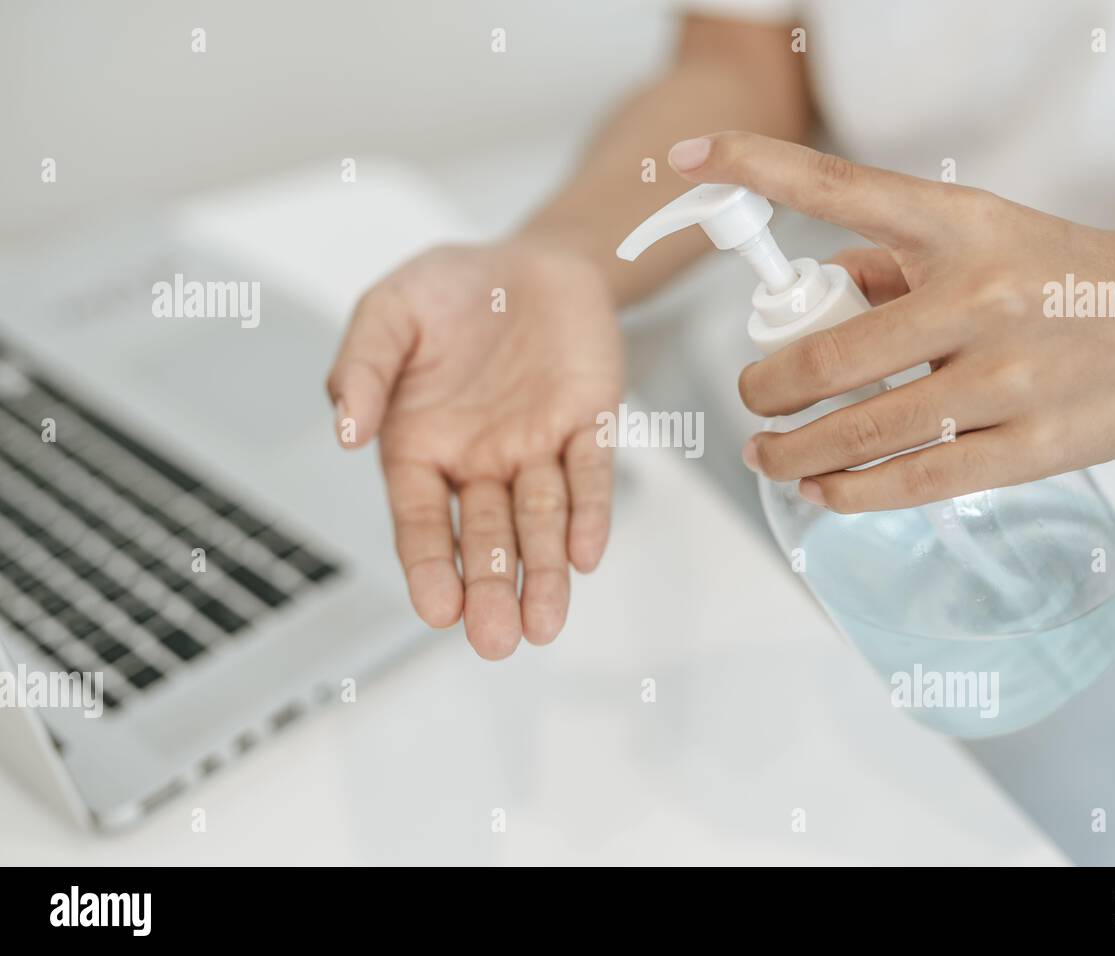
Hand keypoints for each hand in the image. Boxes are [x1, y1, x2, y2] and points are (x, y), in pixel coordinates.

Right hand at [326, 240, 623, 658]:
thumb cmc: (451, 290)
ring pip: (540, 521)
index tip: (438, 611)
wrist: (530, 258)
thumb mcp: (388, 313)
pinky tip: (584, 555)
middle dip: (491, 588)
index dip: (430, 566)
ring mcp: (536, 448)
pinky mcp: (588, 425)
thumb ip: (362, 368)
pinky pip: (590, 475)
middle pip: (485, 537)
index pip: (422, 522)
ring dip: (544, 572)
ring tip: (543, 624)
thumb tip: (345, 432)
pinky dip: (588, 513)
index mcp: (421, 446)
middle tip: (495, 641)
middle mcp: (480, 461)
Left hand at [667, 132, 1114, 512]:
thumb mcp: (979, 237)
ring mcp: (1007, 376)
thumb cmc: (1057, 276)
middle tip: (751, 403)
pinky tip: (823, 491)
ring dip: (792, 452)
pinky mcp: (1032, 446)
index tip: (687, 159)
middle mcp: (979, 293)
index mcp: (958, 224)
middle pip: (826, 354)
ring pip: (861, 430)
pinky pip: (913, 481)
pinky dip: (849, 492)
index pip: (838, 186)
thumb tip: (806, 297)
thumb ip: (887, 259)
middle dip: (765, 389)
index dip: (754, 167)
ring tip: (768, 455)